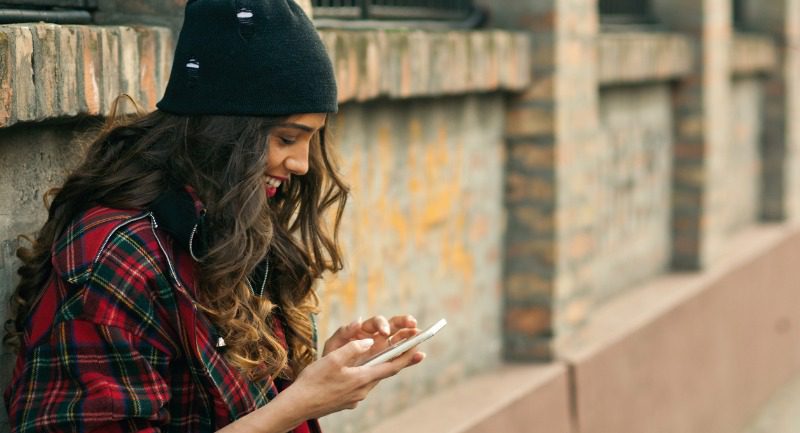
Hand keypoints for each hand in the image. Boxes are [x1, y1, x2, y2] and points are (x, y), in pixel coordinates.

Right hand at [288, 338, 424, 418]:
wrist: (299, 405)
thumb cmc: (314, 381)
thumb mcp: (333, 359)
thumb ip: (354, 348)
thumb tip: (369, 341)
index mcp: (362, 378)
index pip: (391, 367)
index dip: (407, 357)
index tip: (421, 349)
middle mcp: (363, 390)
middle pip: (385, 372)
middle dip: (398, 360)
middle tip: (412, 349)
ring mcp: (356, 397)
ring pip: (373, 378)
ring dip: (382, 366)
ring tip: (390, 355)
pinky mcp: (348, 400)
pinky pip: (362, 384)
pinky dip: (368, 373)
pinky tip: (364, 369)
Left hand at [322, 315, 418, 357]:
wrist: (329, 378)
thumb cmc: (331, 358)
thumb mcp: (333, 345)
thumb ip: (344, 333)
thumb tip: (358, 321)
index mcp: (364, 331)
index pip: (376, 323)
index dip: (382, 325)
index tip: (385, 332)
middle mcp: (376, 337)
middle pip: (393, 326)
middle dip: (403, 323)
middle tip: (412, 323)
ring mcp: (383, 349)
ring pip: (400, 339)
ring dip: (410, 336)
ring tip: (420, 335)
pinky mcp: (386, 361)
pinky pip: (401, 358)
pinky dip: (410, 357)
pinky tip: (420, 356)